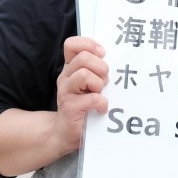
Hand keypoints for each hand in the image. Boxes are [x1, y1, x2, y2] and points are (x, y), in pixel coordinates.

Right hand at [55, 36, 108, 152]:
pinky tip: (101, 108)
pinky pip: (92, 98)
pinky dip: (102, 103)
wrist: (64, 133)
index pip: (72, 45)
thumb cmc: (82, 106)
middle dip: (101, 68)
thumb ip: (95, 69)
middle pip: (84, 58)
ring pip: (85, 75)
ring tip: (100, 94)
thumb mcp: (88, 84)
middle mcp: (65, 77)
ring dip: (99, 84)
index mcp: (70, 68)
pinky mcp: (70, 108)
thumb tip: (112, 59)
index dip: (89, 45)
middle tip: (104, 82)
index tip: (102, 54)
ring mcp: (66, 92)